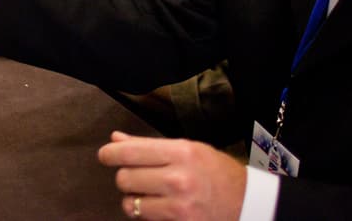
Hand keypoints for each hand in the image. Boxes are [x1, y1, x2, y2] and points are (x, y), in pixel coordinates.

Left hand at [98, 131, 245, 220]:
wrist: (246, 202)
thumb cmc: (215, 172)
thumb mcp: (188, 149)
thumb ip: (150, 146)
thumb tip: (116, 140)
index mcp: (181, 152)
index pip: (131, 152)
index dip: (110, 153)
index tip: (105, 154)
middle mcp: (178, 178)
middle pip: (125, 177)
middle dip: (125, 176)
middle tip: (136, 174)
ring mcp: (178, 205)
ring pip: (130, 202)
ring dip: (133, 197)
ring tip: (148, 192)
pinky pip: (144, 217)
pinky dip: (144, 212)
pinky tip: (157, 205)